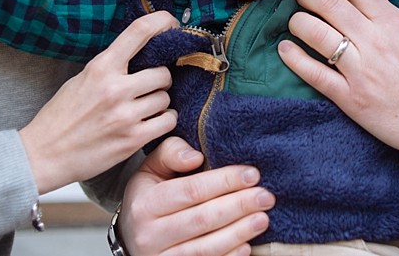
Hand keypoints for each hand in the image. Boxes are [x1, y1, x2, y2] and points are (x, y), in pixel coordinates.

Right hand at [19, 11, 177, 193]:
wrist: (44, 155)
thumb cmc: (61, 116)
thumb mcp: (81, 79)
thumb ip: (110, 66)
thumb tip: (141, 52)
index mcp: (100, 67)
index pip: (139, 31)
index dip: (162, 22)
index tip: (171, 24)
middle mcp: (115, 88)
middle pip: (163, 72)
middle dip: (161, 79)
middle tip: (149, 87)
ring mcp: (125, 115)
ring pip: (166, 98)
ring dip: (160, 102)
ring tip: (144, 108)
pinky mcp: (132, 139)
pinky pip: (168, 121)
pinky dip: (164, 121)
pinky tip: (151, 122)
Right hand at [120, 137, 274, 255]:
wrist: (132, 237)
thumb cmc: (149, 196)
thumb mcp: (151, 169)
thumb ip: (170, 153)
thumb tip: (195, 157)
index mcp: (146, 204)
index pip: (191, 191)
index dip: (224, 181)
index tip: (252, 174)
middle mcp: (149, 235)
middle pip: (202, 219)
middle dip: (239, 206)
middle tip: (266, 196)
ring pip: (206, 248)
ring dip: (239, 232)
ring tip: (263, 218)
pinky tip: (247, 245)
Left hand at [278, 0, 398, 178]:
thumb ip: (394, 18)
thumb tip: (369, 7)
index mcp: (393, 22)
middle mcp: (374, 41)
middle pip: (329, 5)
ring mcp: (361, 70)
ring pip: (316, 34)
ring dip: (298, 21)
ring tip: (293, 19)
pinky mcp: (352, 99)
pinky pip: (315, 73)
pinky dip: (295, 58)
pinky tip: (285, 49)